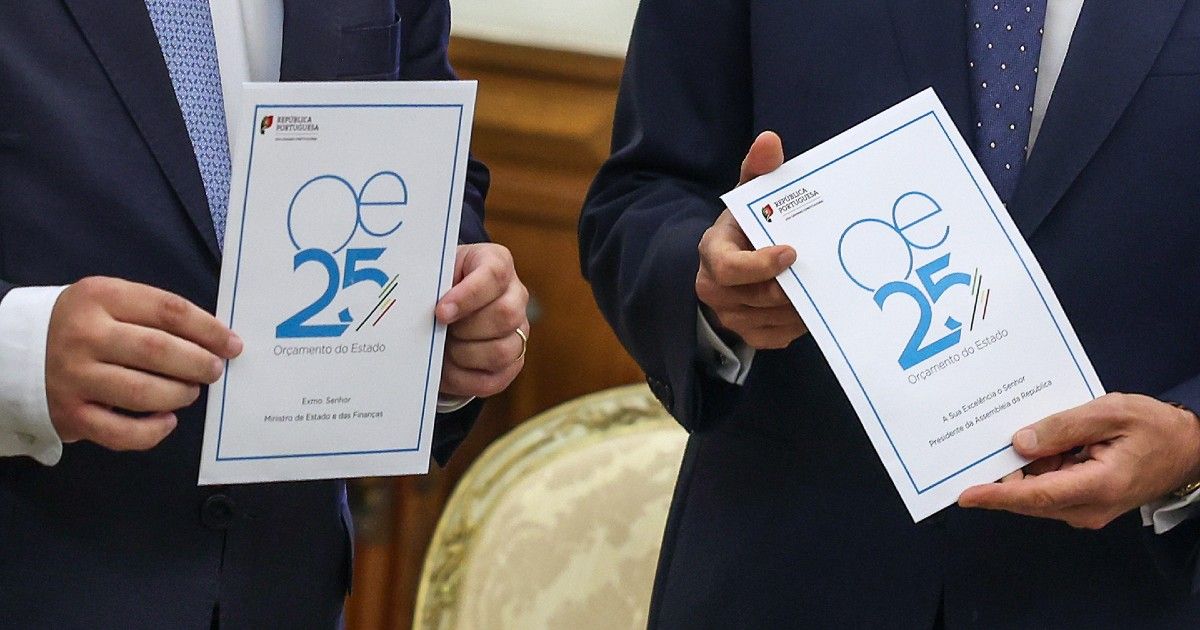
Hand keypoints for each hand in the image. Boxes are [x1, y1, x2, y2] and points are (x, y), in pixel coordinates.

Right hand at [46, 277, 242, 450]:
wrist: (13, 349)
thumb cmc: (81, 324)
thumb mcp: (110, 300)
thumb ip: (154, 313)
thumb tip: (214, 340)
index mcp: (100, 297)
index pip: (168, 310)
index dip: (208, 329)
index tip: (232, 344)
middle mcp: (85, 336)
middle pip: (159, 351)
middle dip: (199, 363)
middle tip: (214, 370)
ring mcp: (74, 377)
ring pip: (143, 392)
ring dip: (180, 394)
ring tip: (190, 391)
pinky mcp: (70, 414)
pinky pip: (121, 432)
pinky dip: (153, 431)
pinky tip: (167, 420)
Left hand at [435, 243, 528, 398]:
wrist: (440, 309)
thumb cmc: (436, 287)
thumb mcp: (432, 274)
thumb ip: (431, 281)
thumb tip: (416, 302)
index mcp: (497, 264)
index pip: (494, 275)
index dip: (467, 296)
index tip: (440, 312)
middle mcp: (515, 296)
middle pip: (506, 314)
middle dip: (466, 328)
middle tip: (441, 329)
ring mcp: (518, 332)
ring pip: (502, 351)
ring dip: (463, 354)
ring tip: (443, 347)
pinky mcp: (511, 364)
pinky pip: (491, 380)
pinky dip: (462, 378)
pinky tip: (446, 365)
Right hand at [696, 131, 805, 349]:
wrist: (732, 265)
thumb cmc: (746, 227)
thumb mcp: (750, 195)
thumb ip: (759, 170)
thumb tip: (770, 140)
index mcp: (712, 253)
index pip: (728, 268)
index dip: (760, 265)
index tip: (792, 252)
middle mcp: (713, 289)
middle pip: (758, 296)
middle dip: (791, 287)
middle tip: (820, 272)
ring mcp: (729, 316)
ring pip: (772, 319)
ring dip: (800, 306)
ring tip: (820, 287)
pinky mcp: (748, 335)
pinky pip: (778, 337)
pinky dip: (798, 324)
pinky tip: (812, 306)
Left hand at [958, 393, 1199, 528]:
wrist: (1188, 449)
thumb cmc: (1155, 428)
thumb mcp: (1111, 413)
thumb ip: (1063, 427)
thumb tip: (1020, 442)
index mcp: (1098, 485)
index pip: (1036, 496)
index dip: (997, 495)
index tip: (966, 494)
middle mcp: (1089, 507)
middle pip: (1029, 497)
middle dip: (998, 477)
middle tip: (970, 453)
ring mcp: (1086, 508)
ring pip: (1036, 493)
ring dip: (1019, 470)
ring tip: (1003, 438)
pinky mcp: (1084, 502)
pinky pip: (1048, 488)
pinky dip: (1035, 469)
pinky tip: (1032, 445)